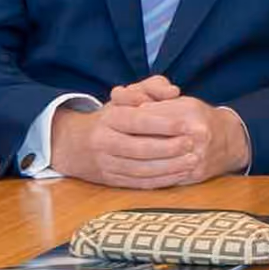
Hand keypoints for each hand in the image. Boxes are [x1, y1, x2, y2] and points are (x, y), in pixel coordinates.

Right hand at [53, 86, 246, 187]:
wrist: (76, 144)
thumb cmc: (113, 116)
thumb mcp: (127, 96)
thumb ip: (152, 86)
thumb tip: (173, 91)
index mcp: (110, 119)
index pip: (138, 121)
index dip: (163, 124)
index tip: (187, 124)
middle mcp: (104, 142)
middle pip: (139, 148)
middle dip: (168, 148)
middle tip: (193, 144)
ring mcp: (106, 163)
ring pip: (140, 169)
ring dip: (169, 167)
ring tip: (192, 161)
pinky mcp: (111, 180)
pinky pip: (138, 183)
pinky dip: (160, 180)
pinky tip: (179, 175)